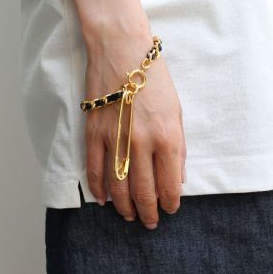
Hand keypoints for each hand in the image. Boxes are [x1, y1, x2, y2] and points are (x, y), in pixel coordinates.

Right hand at [83, 29, 185, 229]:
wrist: (122, 51)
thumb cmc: (155, 80)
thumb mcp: (177, 112)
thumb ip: (178, 148)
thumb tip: (177, 177)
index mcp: (167, 137)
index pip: (170, 184)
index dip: (170, 202)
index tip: (170, 209)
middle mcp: (142, 143)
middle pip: (144, 191)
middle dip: (149, 212)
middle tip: (150, 222)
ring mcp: (115, 139)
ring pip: (118, 187)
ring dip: (125, 207)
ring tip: (129, 217)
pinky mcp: (94, 133)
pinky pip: (94, 169)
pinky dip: (98, 189)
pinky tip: (104, 200)